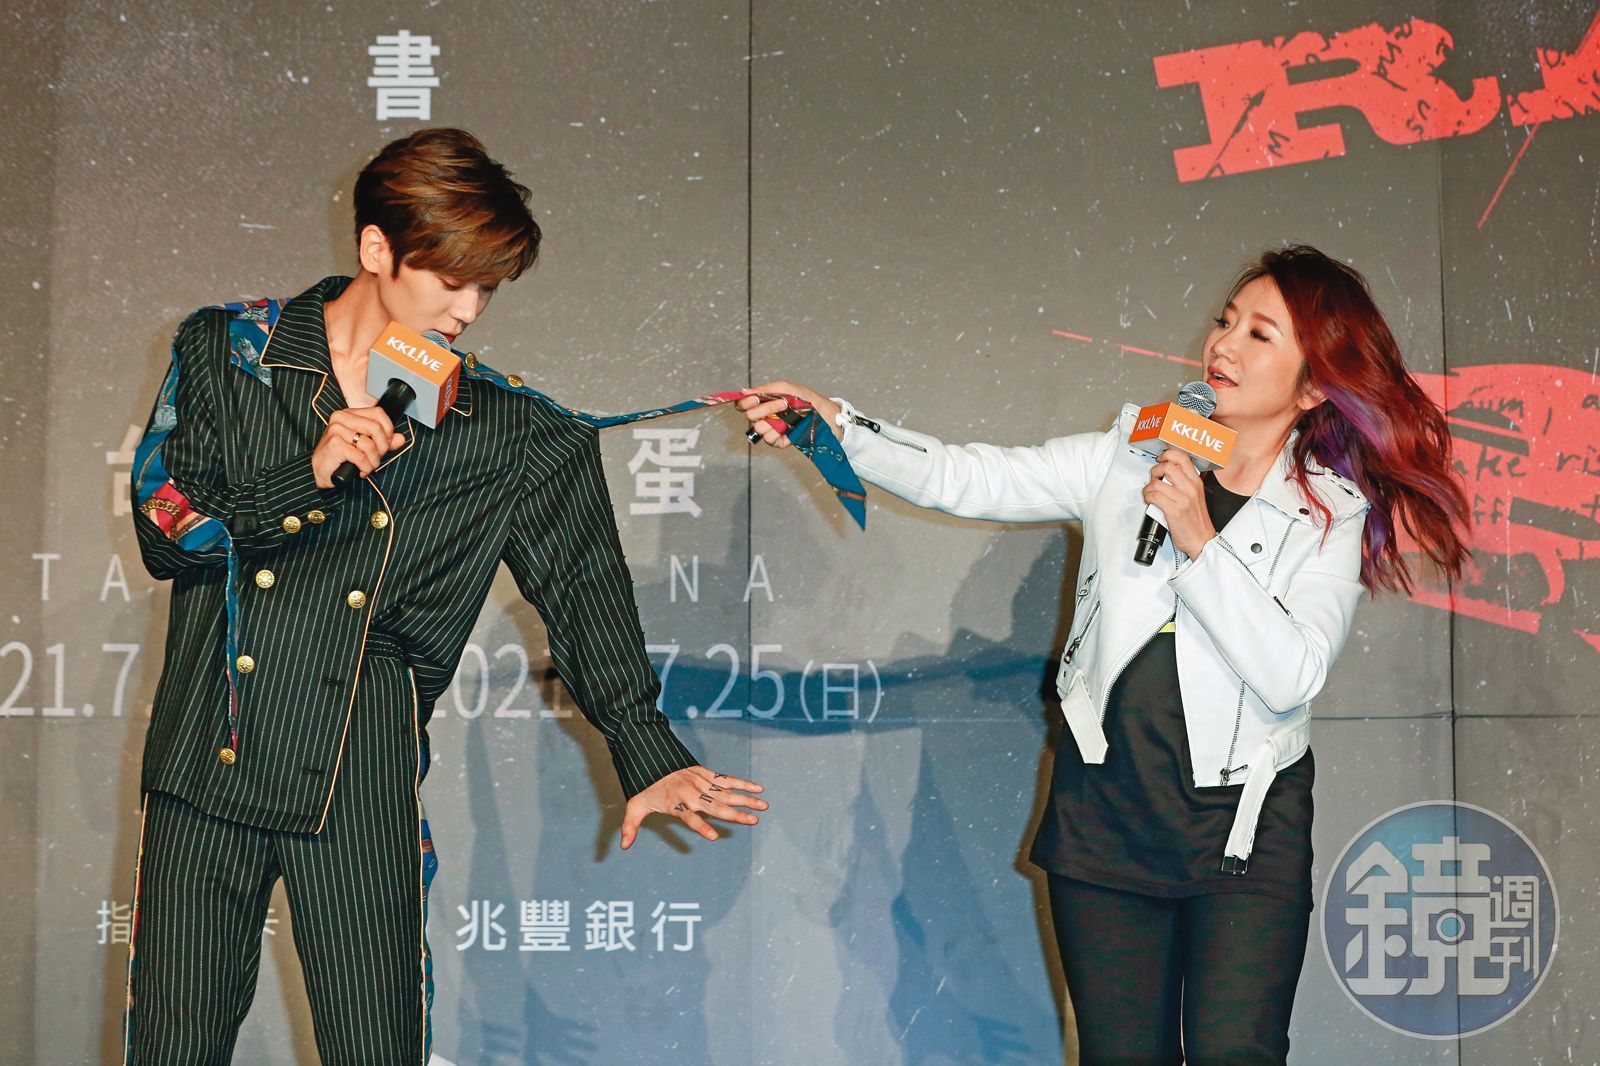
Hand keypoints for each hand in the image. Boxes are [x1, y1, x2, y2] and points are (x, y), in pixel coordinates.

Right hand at [311, 408, 405, 487]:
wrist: (318, 472)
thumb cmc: (340, 458)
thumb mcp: (364, 447)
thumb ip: (382, 441)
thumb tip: (401, 438)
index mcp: (349, 414)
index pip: (378, 413)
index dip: (388, 430)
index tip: (387, 444)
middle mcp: (341, 418)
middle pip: (376, 428)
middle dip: (382, 447)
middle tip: (377, 458)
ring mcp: (336, 430)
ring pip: (369, 444)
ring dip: (374, 461)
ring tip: (368, 466)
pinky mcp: (335, 444)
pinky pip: (361, 457)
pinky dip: (365, 467)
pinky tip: (361, 471)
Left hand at [620, 766, 767, 848]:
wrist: (650, 756)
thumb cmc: (645, 786)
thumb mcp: (634, 806)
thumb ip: (630, 827)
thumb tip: (623, 847)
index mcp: (676, 803)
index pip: (690, 817)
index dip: (701, 827)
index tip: (714, 837)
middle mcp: (692, 793)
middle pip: (716, 806)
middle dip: (735, 814)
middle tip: (754, 820)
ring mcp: (701, 782)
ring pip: (727, 793)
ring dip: (746, 800)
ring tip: (764, 806)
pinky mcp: (706, 774)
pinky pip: (727, 779)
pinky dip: (742, 783)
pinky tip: (758, 788)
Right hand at [735, 381, 840, 448]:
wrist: (824, 414)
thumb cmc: (807, 399)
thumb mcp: (787, 388)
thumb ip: (765, 389)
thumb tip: (744, 391)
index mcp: (763, 402)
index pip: (743, 404)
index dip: (745, 402)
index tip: (756, 398)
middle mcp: (764, 416)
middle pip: (750, 416)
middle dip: (765, 409)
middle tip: (783, 403)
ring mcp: (771, 429)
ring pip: (759, 428)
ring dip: (773, 420)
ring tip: (790, 416)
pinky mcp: (779, 441)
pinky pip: (770, 440)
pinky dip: (778, 433)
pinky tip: (789, 428)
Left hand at [1142, 449, 1216, 557]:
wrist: (1202, 541)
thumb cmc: (1197, 522)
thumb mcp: (1196, 497)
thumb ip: (1185, 484)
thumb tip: (1166, 476)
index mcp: (1196, 483)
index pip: (1183, 458)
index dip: (1168, 454)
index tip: (1161, 458)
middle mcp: (1190, 488)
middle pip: (1168, 466)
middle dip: (1155, 470)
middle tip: (1154, 478)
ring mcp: (1182, 499)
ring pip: (1157, 482)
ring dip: (1148, 487)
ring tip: (1151, 493)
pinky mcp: (1174, 510)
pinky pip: (1154, 496)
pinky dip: (1148, 497)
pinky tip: (1151, 501)